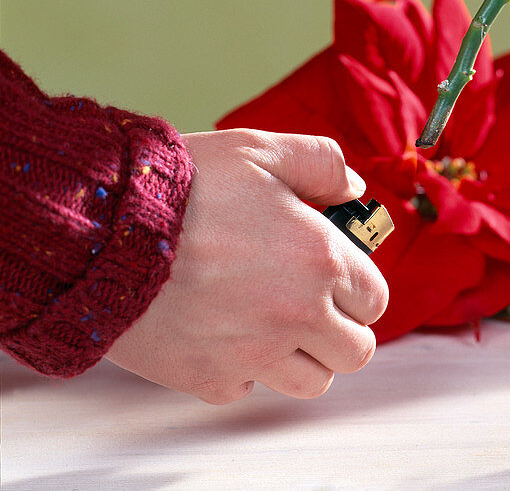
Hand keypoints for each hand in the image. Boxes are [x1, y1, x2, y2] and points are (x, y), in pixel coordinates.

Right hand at [105, 129, 387, 403]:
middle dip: (342, 325)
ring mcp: (255, 353)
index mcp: (320, 258)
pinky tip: (223, 327)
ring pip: (313, 381)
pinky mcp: (211, 378)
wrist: (107, 227)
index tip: (336, 271)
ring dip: (304, 355)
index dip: (359, 283)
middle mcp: (297, 314)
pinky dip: (244, 367)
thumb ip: (322, 163)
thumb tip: (353, 189)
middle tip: (313, 300)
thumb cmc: (188, 184)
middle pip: (356, 350)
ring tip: (274, 319)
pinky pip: (248, 387)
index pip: (375, 297)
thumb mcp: (262, 149)